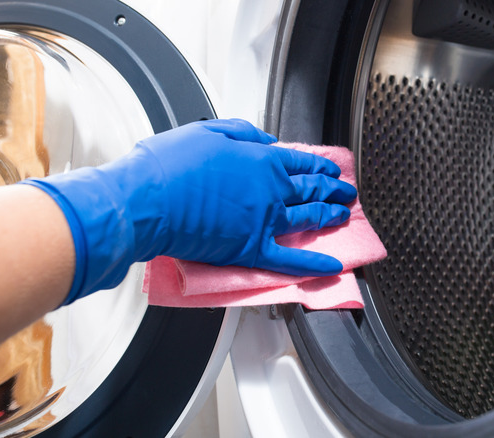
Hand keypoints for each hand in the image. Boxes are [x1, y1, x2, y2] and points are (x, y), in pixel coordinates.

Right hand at [21, 119, 356, 305]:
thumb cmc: (169, 165)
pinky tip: (332, 268)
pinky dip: (313, 265)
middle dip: (332, 189)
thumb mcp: (208, 131)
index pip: (300, 162)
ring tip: (343, 216)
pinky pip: (290, 260)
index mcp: (261, 159)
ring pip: (308, 219)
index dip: (318, 166)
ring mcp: (264, 221)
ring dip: (330, 217)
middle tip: (346, 192)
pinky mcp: (251, 249)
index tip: (330, 170)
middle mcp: (270, 189)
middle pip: (311, 189)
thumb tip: (267, 140)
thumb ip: (244, 134)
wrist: (147, 200)